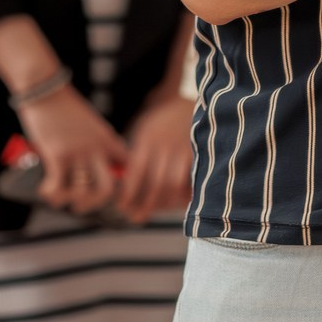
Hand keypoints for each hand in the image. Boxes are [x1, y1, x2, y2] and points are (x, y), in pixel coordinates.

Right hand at [18, 84, 128, 214]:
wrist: (46, 89)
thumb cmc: (64, 107)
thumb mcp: (90, 124)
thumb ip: (96, 143)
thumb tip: (93, 168)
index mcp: (107, 139)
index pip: (126, 167)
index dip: (121, 185)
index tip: (108, 192)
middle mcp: (96, 148)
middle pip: (107, 189)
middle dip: (94, 204)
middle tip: (81, 205)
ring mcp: (78, 153)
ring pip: (81, 193)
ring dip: (68, 200)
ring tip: (60, 196)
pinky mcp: (57, 155)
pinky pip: (58, 187)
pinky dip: (51, 194)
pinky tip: (45, 188)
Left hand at [116, 93, 193, 224]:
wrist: (190, 104)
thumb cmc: (162, 122)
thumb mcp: (145, 130)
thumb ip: (136, 155)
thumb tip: (123, 185)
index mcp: (148, 139)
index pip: (135, 172)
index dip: (128, 193)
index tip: (122, 205)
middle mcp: (165, 145)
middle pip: (154, 183)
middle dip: (144, 205)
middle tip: (135, 217)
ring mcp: (184, 150)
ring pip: (173, 185)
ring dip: (163, 204)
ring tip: (154, 210)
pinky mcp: (199, 155)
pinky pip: (190, 182)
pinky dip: (183, 196)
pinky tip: (175, 202)